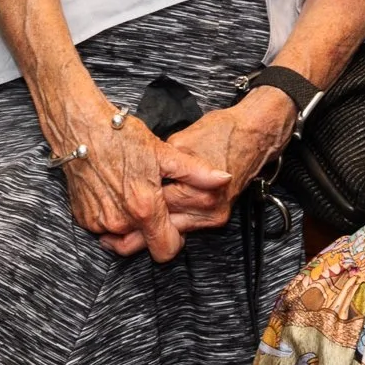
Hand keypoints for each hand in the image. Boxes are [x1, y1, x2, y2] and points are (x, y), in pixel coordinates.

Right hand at [60, 112, 230, 263]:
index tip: (175, 221)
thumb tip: (225, 179)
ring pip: (124, 238)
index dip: (175, 238)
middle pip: (144, 245)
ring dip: (133, 224)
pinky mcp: (84, 219)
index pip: (166, 250)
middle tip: (154, 202)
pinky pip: (105, 229)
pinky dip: (114, 218)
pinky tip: (118, 195)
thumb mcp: (164, 152)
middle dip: (153, 230)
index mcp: (144, 209)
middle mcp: (120, 222)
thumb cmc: (122, 138)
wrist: (82, 130)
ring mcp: (100, 223)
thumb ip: (196, 172)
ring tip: (136, 195)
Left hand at [101, 87, 297, 255]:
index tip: (111, 207)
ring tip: (123, 227)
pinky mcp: (217, 218)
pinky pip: (185, 227)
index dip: (130, 208)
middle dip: (135, 228)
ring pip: (172, 233)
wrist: (255, 134)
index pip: (154, 208)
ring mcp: (214, 217)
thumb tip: (133, 176)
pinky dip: (168, 225)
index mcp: (195, 191)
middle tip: (109, 229)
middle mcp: (207, 209)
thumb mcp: (180, 143)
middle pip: (161, 229)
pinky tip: (151, 220)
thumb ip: (156, 166)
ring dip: (150, 230)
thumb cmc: (221, 132)